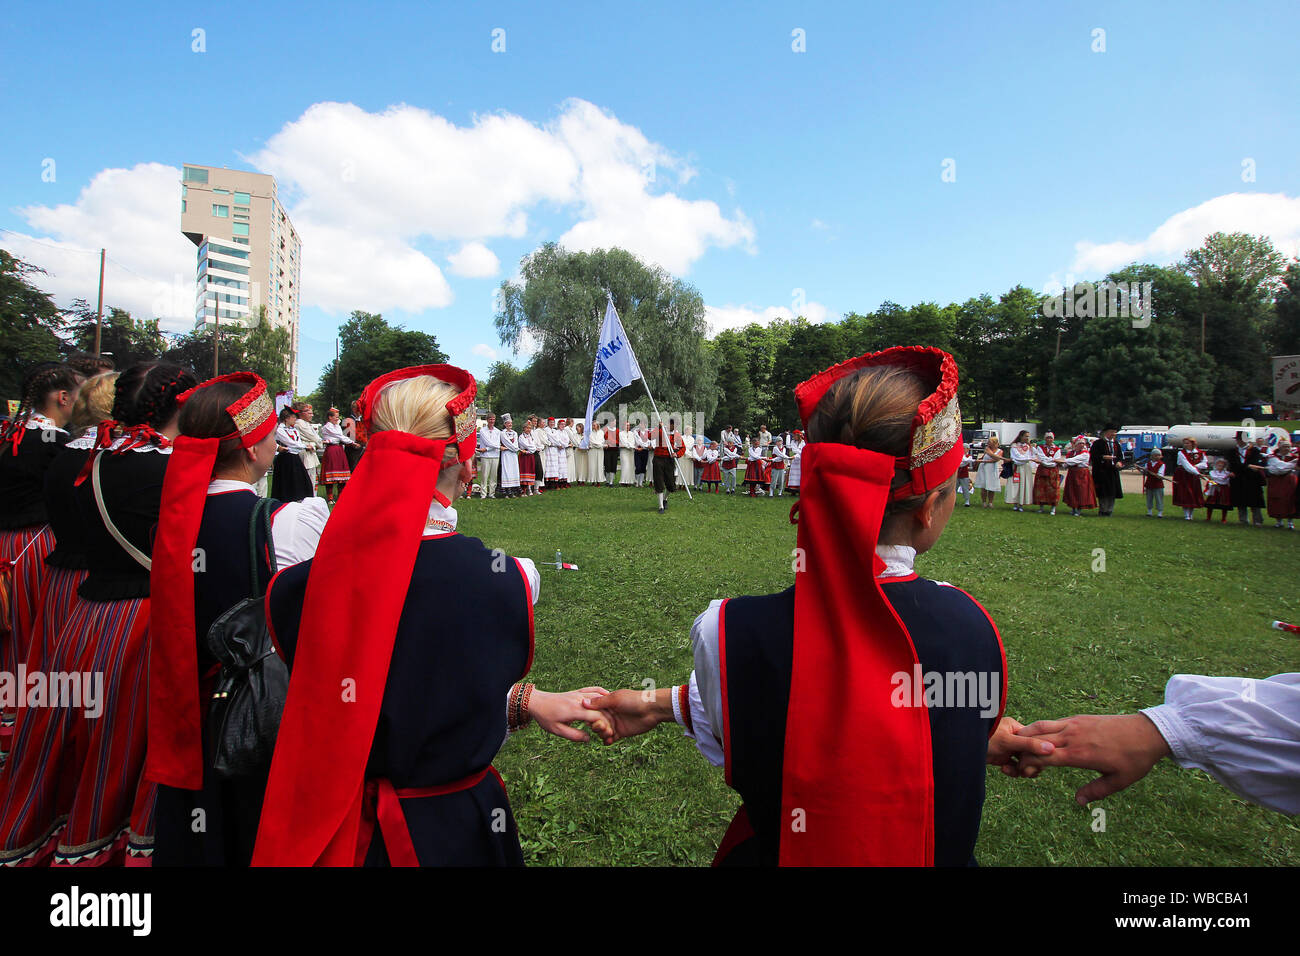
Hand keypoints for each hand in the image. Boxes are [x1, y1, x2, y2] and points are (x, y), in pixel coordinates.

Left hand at [528, 686, 610, 741]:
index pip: (596, 717)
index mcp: (575, 710)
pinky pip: (592, 689)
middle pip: (601, 707)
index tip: (609, 734)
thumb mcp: (557, 730)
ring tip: (615, 715)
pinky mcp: (576, 692)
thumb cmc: (545, 717)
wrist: (536, 701)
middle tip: (615, 727)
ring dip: (608, 706)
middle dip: (610, 718)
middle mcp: (579, 700)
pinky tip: (608, 695)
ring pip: (599, 697)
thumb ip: (574, 736)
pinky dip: (601, 692)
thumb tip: (589, 739)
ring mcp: (578, 694)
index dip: (605, 726)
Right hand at [581, 688, 673, 743]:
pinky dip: (607, 741)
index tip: (589, 719)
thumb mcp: (615, 699)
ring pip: (601, 732)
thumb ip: (599, 702)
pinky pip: (610, 739)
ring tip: (608, 733)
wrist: (652, 709)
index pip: (592, 711)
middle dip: (596, 727)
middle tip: (602, 727)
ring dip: (601, 734)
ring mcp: (615, 724)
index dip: (589, 716)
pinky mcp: (621, 733)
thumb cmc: (634, 700)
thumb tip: (582, 702)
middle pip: (595, 723)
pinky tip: (609, 740)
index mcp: (606, 704)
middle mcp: (609, 714)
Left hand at [987, 716, 1054, 775]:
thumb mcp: (1007, 741)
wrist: (962, 745)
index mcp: (1018, 728)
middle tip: (1026, 771)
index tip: (1038, 762)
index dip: (1039, 752)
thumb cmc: (983, 737)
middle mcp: (1015, 738)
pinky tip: (1004, 770)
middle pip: (1032, 753)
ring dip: (1021, 769)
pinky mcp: (1002, 758)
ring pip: (1024, 762)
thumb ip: (1028, 745)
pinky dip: (1012, 771)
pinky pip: (1014, 767)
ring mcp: (1008, 748)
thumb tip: (1052, 748)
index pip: (1037, 741)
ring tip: (1015, 771)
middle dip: (1031, 764)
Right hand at [1014, 714, 1171, 804]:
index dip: (1027, 765)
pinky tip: (1040, 739)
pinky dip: (1040, 729)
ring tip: (1022, 747)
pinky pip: (1053, 722)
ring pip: (1040, 727)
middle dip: (1022, 752)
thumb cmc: (1134, 759)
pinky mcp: (1078, 718)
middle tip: (1019, 763)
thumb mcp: (1118, 781)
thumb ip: (1095, 792)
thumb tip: (1078, 801)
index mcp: (1079, 754)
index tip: (1024, 773)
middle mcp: (1072, 736)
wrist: (1147, 732)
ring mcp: (1074, 724)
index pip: (1042, 757)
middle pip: (1035, 741)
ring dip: (1027, 736)